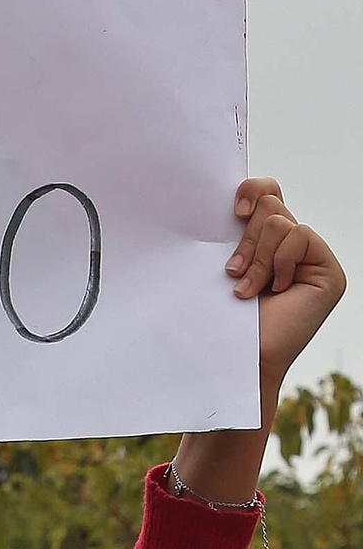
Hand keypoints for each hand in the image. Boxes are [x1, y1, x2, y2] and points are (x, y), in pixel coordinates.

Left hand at [225, 178, 345, 412]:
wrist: (235, 358)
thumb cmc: (220, 319)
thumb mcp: (222, 265)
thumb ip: (233, 232)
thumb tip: (232, 199)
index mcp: (263, 243)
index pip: (265, 193)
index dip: (251, 190)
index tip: (232, 212)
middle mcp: (290, 247)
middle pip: (271, 201)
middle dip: (247, 238)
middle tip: (233, 271)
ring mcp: (312, 258)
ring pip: (281, 220)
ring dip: (257, 257)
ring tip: (248, 289)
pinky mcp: (327, 271)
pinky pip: (300, 235)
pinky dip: (280, 262)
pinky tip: (277, 290)